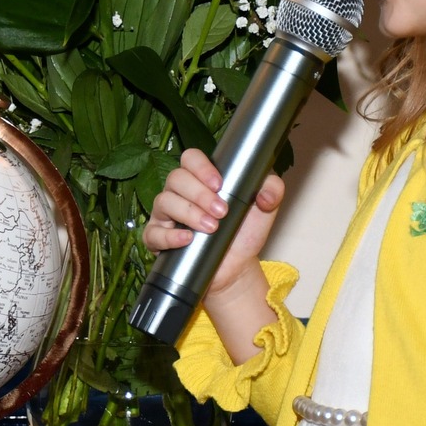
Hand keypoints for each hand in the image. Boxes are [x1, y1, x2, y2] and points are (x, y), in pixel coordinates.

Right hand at [142, 149, 284, 300]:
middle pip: (176, 178)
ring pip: (164, 202)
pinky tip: (187, 239)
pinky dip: (169, 236)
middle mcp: (179, 193)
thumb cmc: (243, 232)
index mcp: (200, 179)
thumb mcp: (264, 210)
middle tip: (222, 211)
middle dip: (200, 194)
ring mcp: (166, 215)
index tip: (219, 183)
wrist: (236, 267)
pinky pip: (153, 233)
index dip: (201, 167)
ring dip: (189, 213)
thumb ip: (272, 191)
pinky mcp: (158, 239)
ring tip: (211, 228)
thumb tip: (265, 194)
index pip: (191, 159)